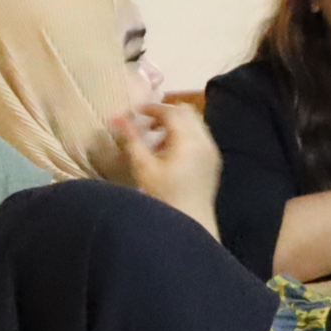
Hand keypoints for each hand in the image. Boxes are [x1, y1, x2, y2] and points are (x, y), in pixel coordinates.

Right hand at [116, 96, 221, 228]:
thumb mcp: (143, 167)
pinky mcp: (213, 161)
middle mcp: (205, 141)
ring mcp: (212, 150)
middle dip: (166, 113)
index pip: (172, 112)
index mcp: (189, 140)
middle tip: (146, 125)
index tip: (136, 112)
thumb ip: (132, 140)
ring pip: (194, 123)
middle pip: (187, 112)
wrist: (191, 222)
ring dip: (176, 125)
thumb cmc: (164, 196)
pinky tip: (169, 154)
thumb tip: (117, 118)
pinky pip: (200, 137)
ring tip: (155, 141)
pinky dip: (184, 136)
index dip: (153, 108)